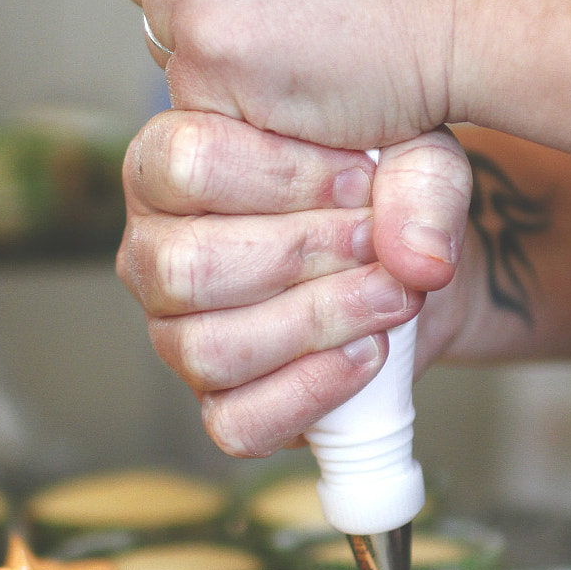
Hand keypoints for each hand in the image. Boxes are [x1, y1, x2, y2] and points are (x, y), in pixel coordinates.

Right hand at [117, 110, 470, 455]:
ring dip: (317, 323)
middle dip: (301, 252)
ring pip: (210, 349)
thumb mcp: (408, 147)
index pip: (188, 164)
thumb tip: (414, 254)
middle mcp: (153, 252)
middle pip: (188, 266)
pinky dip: (312, 391)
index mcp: (166, 166)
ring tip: (388, 295)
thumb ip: (417, 177)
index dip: (284, 176)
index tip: (359, 180)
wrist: (408, 258)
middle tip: (375, 241)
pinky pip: (237, 422)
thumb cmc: (378, 186)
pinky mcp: (216, 403)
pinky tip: (366, 353)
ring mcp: (176, 335)